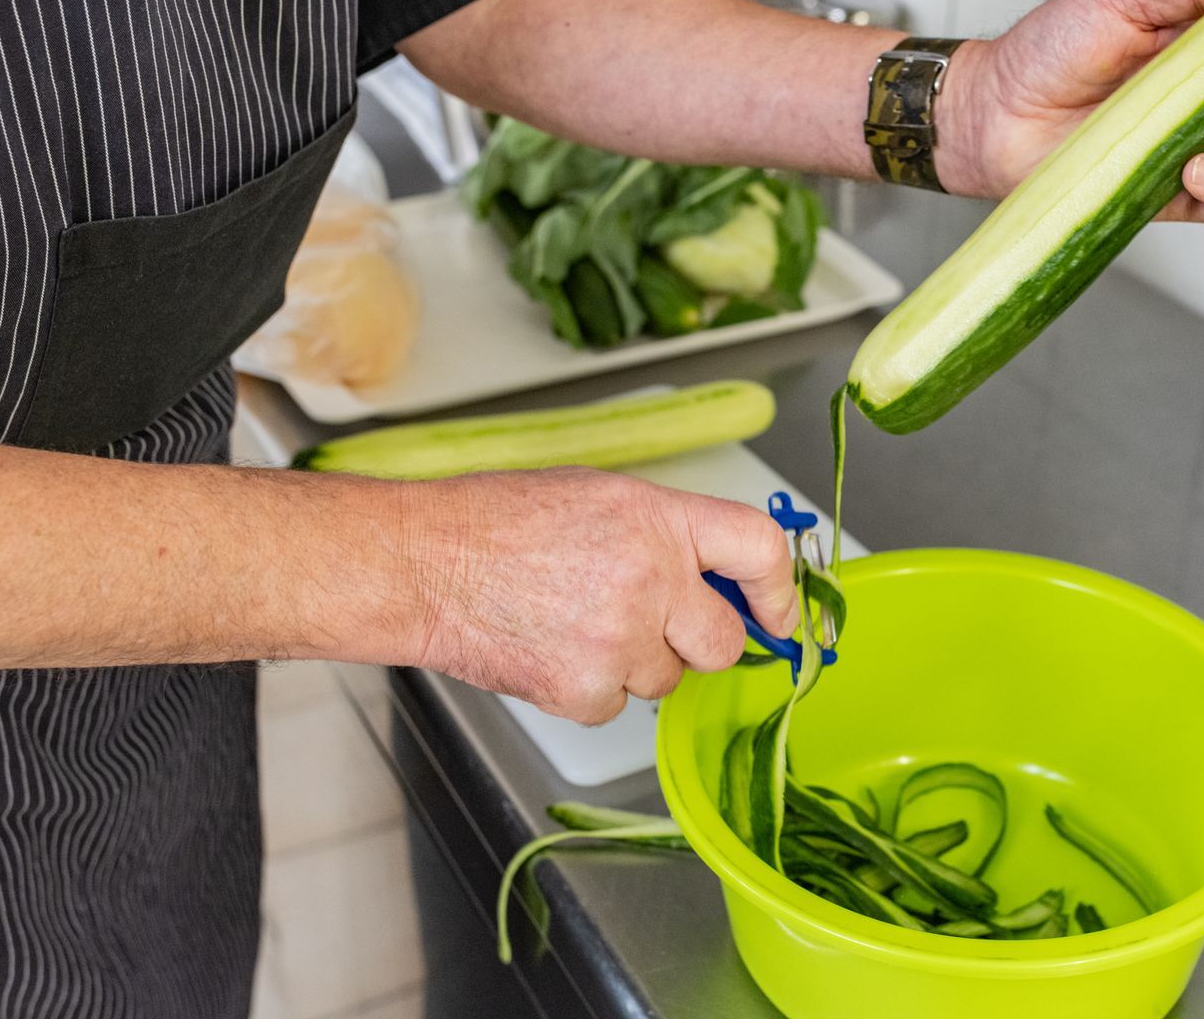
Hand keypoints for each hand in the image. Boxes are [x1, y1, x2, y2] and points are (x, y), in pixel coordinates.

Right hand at [395, 468, 795, 723]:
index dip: (780, 589)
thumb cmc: (496, 523)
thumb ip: (667, 535)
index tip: (780, 614)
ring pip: (667, 679)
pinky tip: (551, 648)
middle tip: (653, 622)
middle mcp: (650, 580)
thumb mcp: (599, 497)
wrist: (422, 565)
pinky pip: (617, 705)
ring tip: (575, 622)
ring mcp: (619, 641)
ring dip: (636, 663)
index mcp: (658, 520)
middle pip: (723, 641)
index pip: (758, 548)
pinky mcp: (585, 692)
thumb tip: (718, 576)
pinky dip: (591, 688)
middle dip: (697, 641)